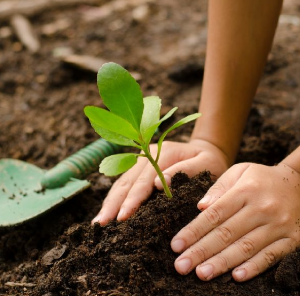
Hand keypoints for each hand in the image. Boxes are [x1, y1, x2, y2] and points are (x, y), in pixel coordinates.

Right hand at [92, 139, 228, 224]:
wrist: (205, 150)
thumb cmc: (209, 160)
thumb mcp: (206, 163)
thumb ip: (186, 170)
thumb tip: (159, 184)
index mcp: (163, 153)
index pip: (144, 180)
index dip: (132, 199)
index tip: (122, 217)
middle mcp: (147, 155)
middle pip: (126, 181)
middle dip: (113, 203)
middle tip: (100, 224)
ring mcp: (141, 160)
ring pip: (121, 182)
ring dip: (110, 202)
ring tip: (98, 221)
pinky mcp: (139, 168)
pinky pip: (124, 183)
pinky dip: (115, 198)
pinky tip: (108, 211)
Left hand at [171, 162, 299, 281]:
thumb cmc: (261, 178)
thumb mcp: (239, 171)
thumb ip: (219, 187)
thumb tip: (200, 207)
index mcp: (244, 191)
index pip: (214, 214)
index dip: (193, 231)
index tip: (176, 245)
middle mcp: (261, 209)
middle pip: (226, 233)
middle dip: (201, 251)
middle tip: (181, 265)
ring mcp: (278, 225)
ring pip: (246, 247)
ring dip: (222, 263)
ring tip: (201, 274)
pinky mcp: (292, 239)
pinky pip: (271, 256)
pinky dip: (254, 267)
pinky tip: (236, 276)